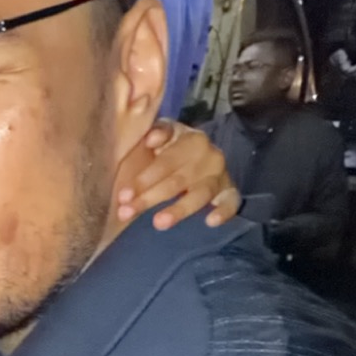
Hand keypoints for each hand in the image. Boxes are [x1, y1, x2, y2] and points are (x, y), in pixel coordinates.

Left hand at [115, 121, 240, 230]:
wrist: (200, 155)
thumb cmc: (173, 148)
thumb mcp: (165, 135)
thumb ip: (158, 133)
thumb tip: (151, 139)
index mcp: (192, 139)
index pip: (166, 162)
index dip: (144, 179)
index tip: (123, 196)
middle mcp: (209, 156)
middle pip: (178, 181)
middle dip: (150, 198)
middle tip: (126, 213)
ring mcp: (220, 175)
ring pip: (200, 194)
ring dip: (179, 210)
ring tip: (159, 223)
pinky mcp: (229, 192)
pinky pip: (231, 202)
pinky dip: (224, 212)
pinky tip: (211, 222)